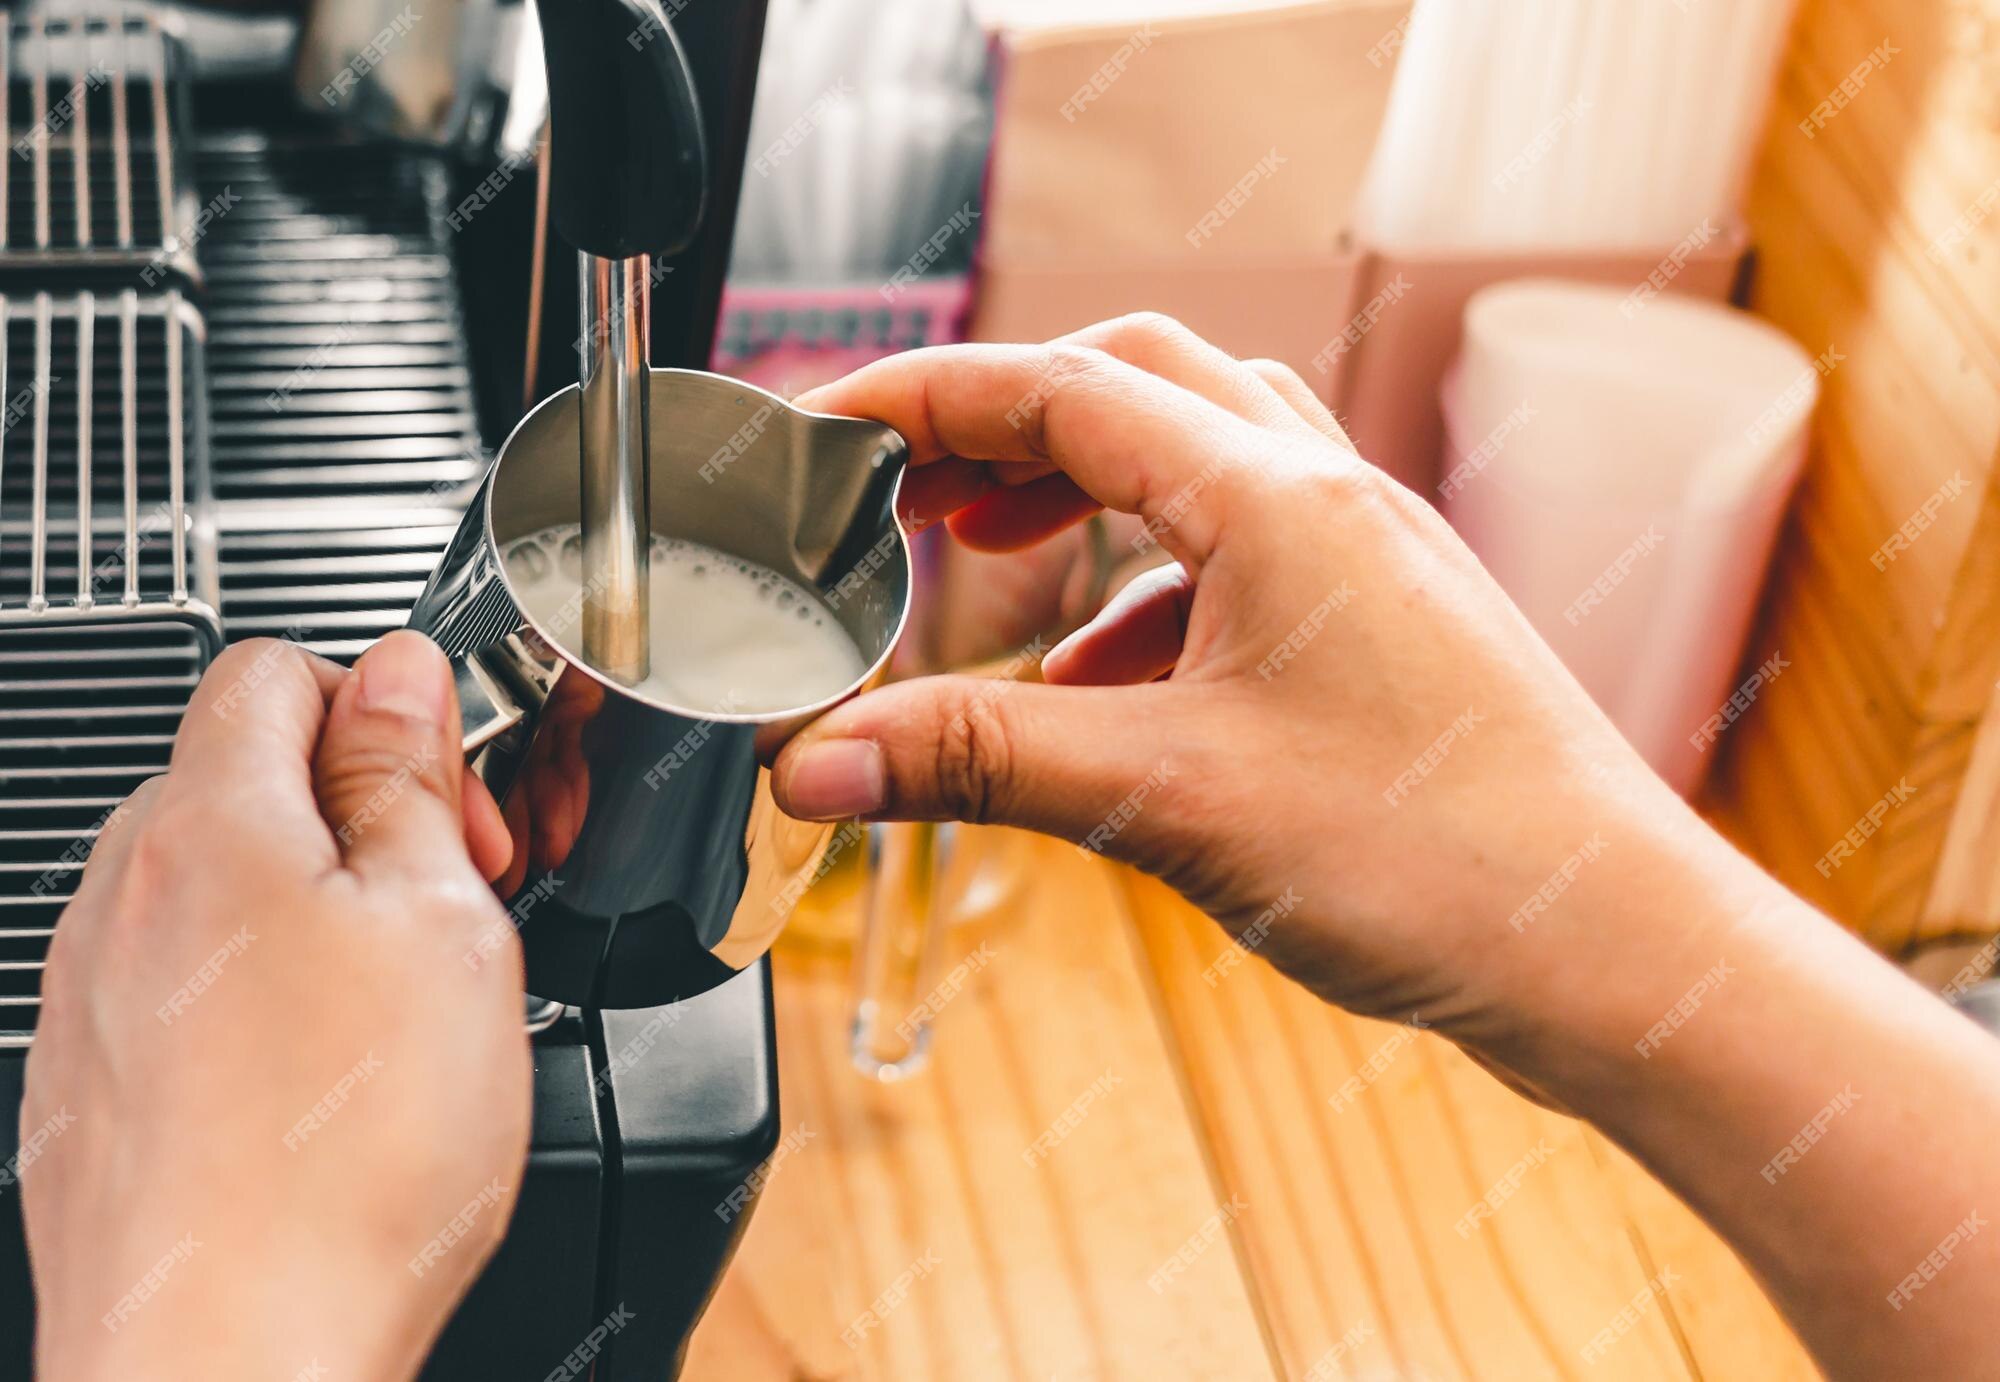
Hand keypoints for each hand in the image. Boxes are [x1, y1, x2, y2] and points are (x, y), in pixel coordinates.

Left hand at [21, 632, 530, 1379]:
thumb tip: (399, 678)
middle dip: (357, 813)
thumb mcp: (444, 930)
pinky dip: (259, 995)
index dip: (383, 705)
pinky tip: (329, 1080)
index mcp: (212, 831)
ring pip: (218, 886)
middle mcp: (123, 900)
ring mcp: (92, 997)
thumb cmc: (344, 1169)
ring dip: (313, 906)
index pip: (276, 670)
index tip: (449, 788)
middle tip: (450, 902)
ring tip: (397, 1004)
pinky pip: (182, 985)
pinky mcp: (91, 1086)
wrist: (231, 1362)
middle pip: (244, 776)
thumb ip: (411, 782)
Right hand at [773, 313, 1689, 1043]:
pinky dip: (1145, 591)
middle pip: (1134, 384)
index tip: (825, 429)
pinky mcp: (1386, 629)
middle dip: (1001, 424)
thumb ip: (980, 761)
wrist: (1614, 953)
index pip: (1058, 386)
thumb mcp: (1169, 800)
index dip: (921, 398)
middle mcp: (1331, 499)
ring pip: (1196, 460)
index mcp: (1274, 499)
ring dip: (1079, 491)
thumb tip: (817, 762)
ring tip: (982, 557)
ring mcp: (1369, 559)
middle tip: (903, 487)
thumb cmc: (1438, 861)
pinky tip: (1099, 678)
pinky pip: (1244, 560)